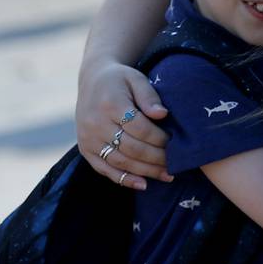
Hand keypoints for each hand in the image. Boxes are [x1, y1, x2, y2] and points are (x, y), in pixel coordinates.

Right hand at [75, 61, 170, 188]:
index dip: (159, 138)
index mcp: (110, 104)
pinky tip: (143, 184)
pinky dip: (123, 179)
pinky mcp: (85, 149)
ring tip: (168, 176)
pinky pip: (104, 169)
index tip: (175, 141)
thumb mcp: (136, 78)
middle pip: (131, 148)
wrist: (92, 80)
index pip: (139, 128)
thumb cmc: (121, 79)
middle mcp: (95, 124)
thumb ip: (149, 95)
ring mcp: (88, 139)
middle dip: (156, 158)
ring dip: (145, 171)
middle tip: (177, 163)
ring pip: (120, 161)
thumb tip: (162, 114)